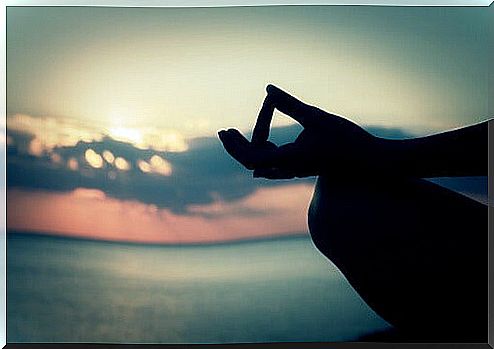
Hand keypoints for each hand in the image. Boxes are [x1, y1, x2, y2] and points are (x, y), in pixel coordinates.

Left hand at [218, 84, 379, 178]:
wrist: (371, 161)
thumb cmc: (346, 139)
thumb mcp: (316, 117)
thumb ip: (290, 104)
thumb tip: (268, 88)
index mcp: (289, 159)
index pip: (251, 157)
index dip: (235, 144)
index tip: (226, 128)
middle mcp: (289, 168)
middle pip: (252, 163)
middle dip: (236, 147)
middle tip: (224, 132)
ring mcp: (295, 170)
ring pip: (263, 164)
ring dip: (250, 150)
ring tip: (236, 134)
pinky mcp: (302, 166)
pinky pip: (276, 163)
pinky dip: (265, 152)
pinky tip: (265, 142)